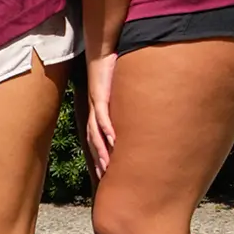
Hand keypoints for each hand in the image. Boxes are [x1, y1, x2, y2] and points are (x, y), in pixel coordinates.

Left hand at [85, 51, 117, 176]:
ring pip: (96, 133)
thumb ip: (126, 104)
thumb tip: (140, 113)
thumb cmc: (110, 72)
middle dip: (98, 161)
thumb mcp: (119, 93)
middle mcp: (93, 113)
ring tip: (108, 167)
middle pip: (93, 142)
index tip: (106, 172)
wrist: (100, 53)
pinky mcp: (99, 95)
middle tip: (104, 179)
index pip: (96, 139)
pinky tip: (112, 141)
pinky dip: (107, 129)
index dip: (99, 156)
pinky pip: (102, 115)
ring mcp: (94, 105)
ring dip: (101, 151)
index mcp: (97, 113)